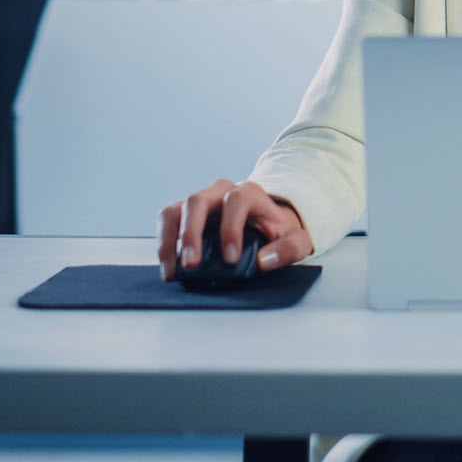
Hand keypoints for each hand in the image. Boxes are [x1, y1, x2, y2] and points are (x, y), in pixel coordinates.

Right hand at [158, 179, 314, 281]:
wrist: (268, 225)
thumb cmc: (279, 232)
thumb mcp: (297, 240)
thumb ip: (288, 249)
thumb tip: (264, 260)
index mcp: (250, 193)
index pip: (236, 201)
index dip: (230, 228)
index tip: (230, 258)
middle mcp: (221, 192)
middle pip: (198, 201)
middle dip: (191, 233)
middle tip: (191, 264)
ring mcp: (201, 201)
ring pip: (176, 210)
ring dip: (170, 239)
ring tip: (173, 269)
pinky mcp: (186, 214)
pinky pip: (167, 221)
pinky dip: (164, 242)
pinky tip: (169, 266)